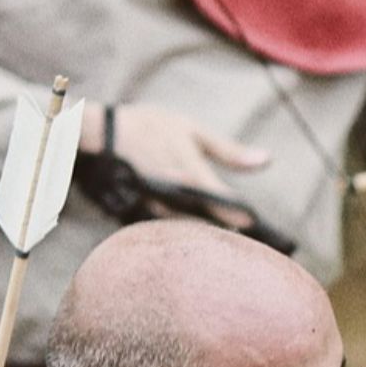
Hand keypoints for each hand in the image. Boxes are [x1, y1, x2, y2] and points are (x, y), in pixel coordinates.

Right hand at [81, 101, 270, 222]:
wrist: (98, 134)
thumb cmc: (149, 128)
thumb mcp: (192, 132)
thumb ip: (229, 151)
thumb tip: (268, 160)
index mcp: (192, 176)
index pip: (224, 205)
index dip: (240, 217)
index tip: (255, 226)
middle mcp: (173, 198)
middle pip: (207, 225)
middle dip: (222, 230)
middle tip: (239, 238)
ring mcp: (154, 209)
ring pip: (185, 231)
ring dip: (202, 233)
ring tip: (218, 238)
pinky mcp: (140, 215)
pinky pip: (166, 230)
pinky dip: (180, 231)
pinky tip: (191, 233)